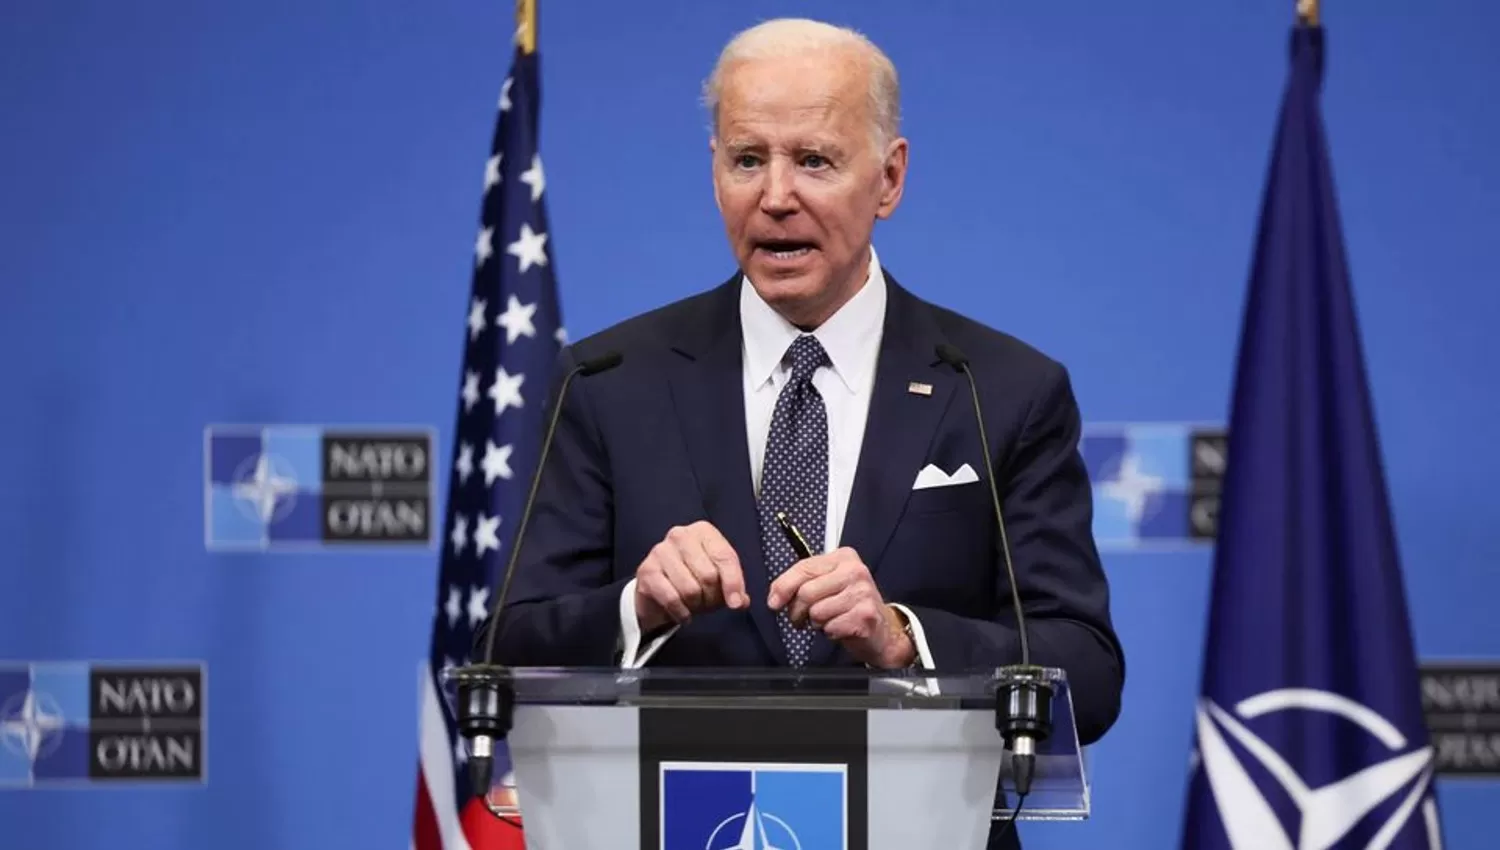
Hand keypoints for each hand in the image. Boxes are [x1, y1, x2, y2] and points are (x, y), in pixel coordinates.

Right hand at [634, 521, 747, 631]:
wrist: (657, 589)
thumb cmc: (693, 579)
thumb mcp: (718, 580)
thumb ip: (734, 588)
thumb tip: (740, 600)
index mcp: (703, 531)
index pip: (724, 556)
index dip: (733, 582)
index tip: (735, 603)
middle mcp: (680, 535)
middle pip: (708, 575)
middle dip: (712, 598)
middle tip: (708, 602)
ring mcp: (660, 551)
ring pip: (690, 589)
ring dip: (695, 606)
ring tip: (694, 605)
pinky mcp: (647, 570)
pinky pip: (672, 599)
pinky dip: (681, 613)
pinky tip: (683, 613)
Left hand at [767, 547, 913, 668]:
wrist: (882, 630)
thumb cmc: (849, 606)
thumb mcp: (826, 585)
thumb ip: (801, 583)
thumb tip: (775, 596)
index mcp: (843, 557)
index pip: (804, 568)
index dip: (783, 587)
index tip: (773, 602)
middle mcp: (855, 571)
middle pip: (806, 592)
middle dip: (797, 611)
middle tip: (801, 618)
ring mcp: (863, 593)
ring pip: (817, 612)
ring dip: (816, 623)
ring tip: (827, 621)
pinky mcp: (865, 615)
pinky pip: (830, 628)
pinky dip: (830, 633)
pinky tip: (840, 628)